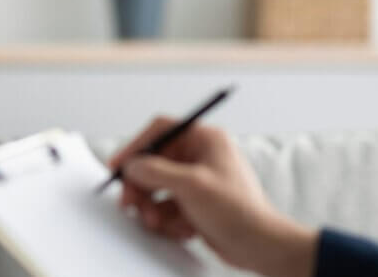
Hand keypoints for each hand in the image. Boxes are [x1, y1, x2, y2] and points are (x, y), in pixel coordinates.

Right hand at [108, 117, 318, 276]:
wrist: (259, 245)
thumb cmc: (239, 211)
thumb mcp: (191, 185)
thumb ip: (156, 171)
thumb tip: (132, 165)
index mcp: (205, 140)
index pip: (160, 131)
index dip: (136, 146)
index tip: (118, 164)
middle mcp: (200, 156)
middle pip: (153, 163)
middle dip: (141, 187)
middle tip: (130, 203)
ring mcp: (197, 181)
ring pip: (157, 188)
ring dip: (153, 208)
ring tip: (158, 222)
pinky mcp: (194, 203)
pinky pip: (166, 207)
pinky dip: (168, 220)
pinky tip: (183, 228)